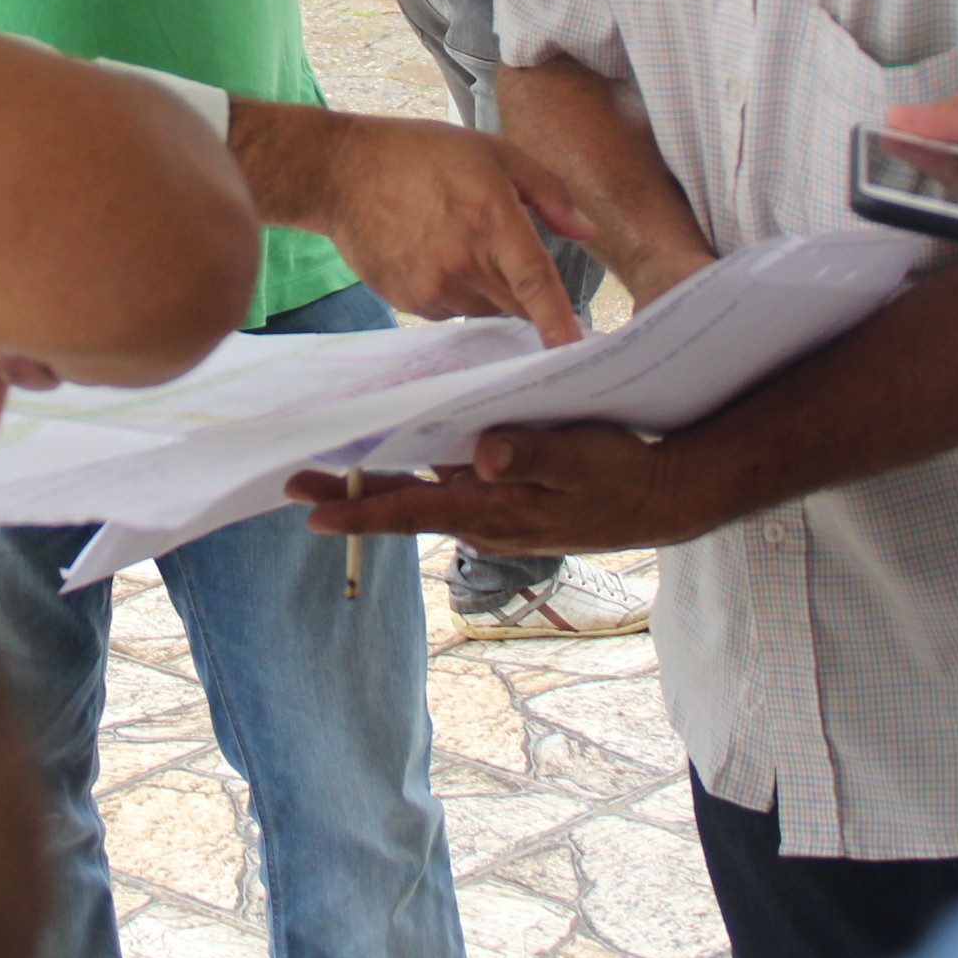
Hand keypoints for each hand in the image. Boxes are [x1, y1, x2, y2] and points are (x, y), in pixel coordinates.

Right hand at [264, 110, 594, 347]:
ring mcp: (435, 287)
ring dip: (492, 290)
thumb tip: (586, 231)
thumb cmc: (421, 155)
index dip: (558, 321)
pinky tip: (437, 255)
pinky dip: (459, 292)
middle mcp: (464, 262)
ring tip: (463, 244)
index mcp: (491, 220)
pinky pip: (454, 310)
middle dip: (530, 295)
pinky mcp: (411, 301)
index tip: (577, 353)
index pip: (535, 283)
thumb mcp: (493, 153)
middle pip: (518, 304)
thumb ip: (548, 191)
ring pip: (487, 308)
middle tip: (515, 262)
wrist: (342, 173)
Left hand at [287, 423, 676, 552]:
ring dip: (382, 478)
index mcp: (491, 510)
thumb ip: (533, 456)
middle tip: (295, 485)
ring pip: (425, 490)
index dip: (359, 514)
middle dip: (350, 496)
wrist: (661, 495)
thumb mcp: (581, 458)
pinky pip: (452, 481)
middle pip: (403, 505)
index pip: (411, 512)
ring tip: (334, 460)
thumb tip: (483, 454)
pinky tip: (405, 441)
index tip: (311, 513)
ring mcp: (494, 509)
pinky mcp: (507, 496)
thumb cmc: (621, 475)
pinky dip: (422, 466)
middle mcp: (482, 516)